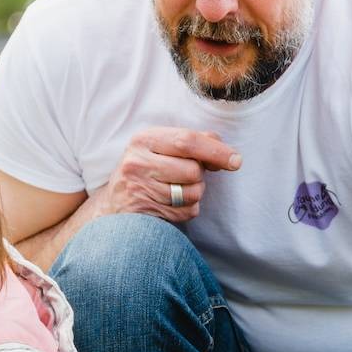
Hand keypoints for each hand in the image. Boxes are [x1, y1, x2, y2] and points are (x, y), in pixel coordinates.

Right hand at [92, 127, 240, 222]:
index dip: (216, 151)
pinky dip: (187, 210)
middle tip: (186, 176)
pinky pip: (187, 212)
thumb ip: (193, 142)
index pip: (187, 141)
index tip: (236, 160)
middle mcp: (137, 162)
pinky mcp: (144, 213)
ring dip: (194, 194)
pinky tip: (169, 204)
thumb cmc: (146, 170)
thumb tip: (225, 151)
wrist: (114, 204)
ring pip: (192, 193)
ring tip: (175, 190)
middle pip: (193, 170)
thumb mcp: (161, 147)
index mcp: (144, 139)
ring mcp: (138, 189)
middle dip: (200, 176)